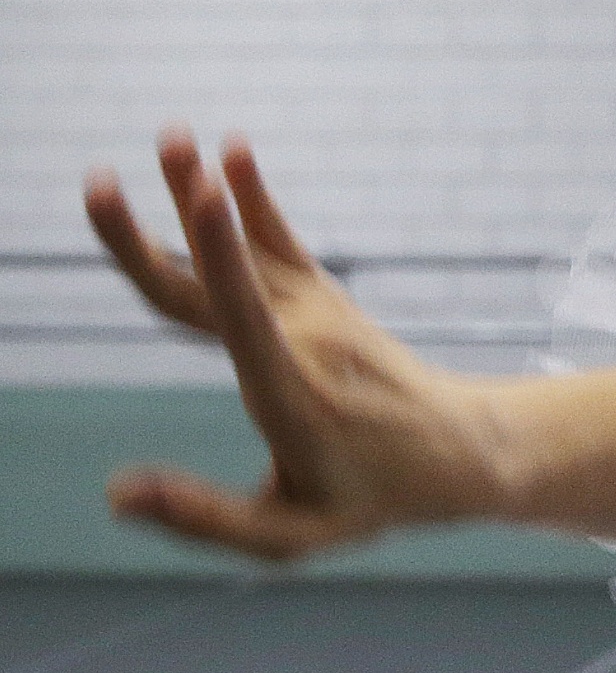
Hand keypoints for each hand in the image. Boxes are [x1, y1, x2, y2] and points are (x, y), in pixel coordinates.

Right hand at [85, 129, 499, 561]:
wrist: (464, 453)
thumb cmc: (374, 501)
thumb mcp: (294, 537)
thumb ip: (205, 518)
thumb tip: (114, 495)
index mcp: (289, 399)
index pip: (242, 320)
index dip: (220, 256)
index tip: (203, 197)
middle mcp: (303, 344)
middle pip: (210, 284)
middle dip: (155, 231)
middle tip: (96, 179)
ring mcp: (317, 315)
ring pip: (242, 249)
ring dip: (200, 192)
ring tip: (170, 135)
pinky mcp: (325, 300)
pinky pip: (282, 242)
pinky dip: (257, 197)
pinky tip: (231, 151)